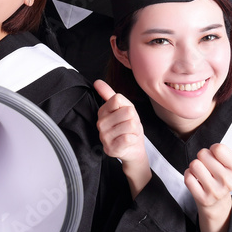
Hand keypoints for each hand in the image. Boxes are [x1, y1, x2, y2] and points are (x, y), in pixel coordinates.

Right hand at [94, 80, 151, 196]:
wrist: (133, 149)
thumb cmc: (128, 128)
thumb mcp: (123, 108)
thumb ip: (109, 94)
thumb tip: (97, 82)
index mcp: (102, 112)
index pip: (117, 99)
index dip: (127, 106)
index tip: (126, 114)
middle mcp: (100, 124)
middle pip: (127, 112)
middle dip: (133, 119)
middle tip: (129, 127)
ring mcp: (104, 137)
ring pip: (130, 124)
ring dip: (135, 131)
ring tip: (129, 134)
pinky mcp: (111, 149)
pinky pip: (128, 138)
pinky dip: (133, 139)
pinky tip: (128, 142)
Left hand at [184, 138, 231, 213]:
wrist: (216, 202)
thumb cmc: (227, 175)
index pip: (218, 148)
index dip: (214, 150)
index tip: (219, 158)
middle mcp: (229, 182)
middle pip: (203, 154)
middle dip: (203, 158)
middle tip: (210, 167)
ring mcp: (215, 192)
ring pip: (194, 165)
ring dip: (195, 167)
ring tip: (204, 174)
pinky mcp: (201, 198)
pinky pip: (187, 177)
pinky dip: (189, 176)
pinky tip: (198, 182)